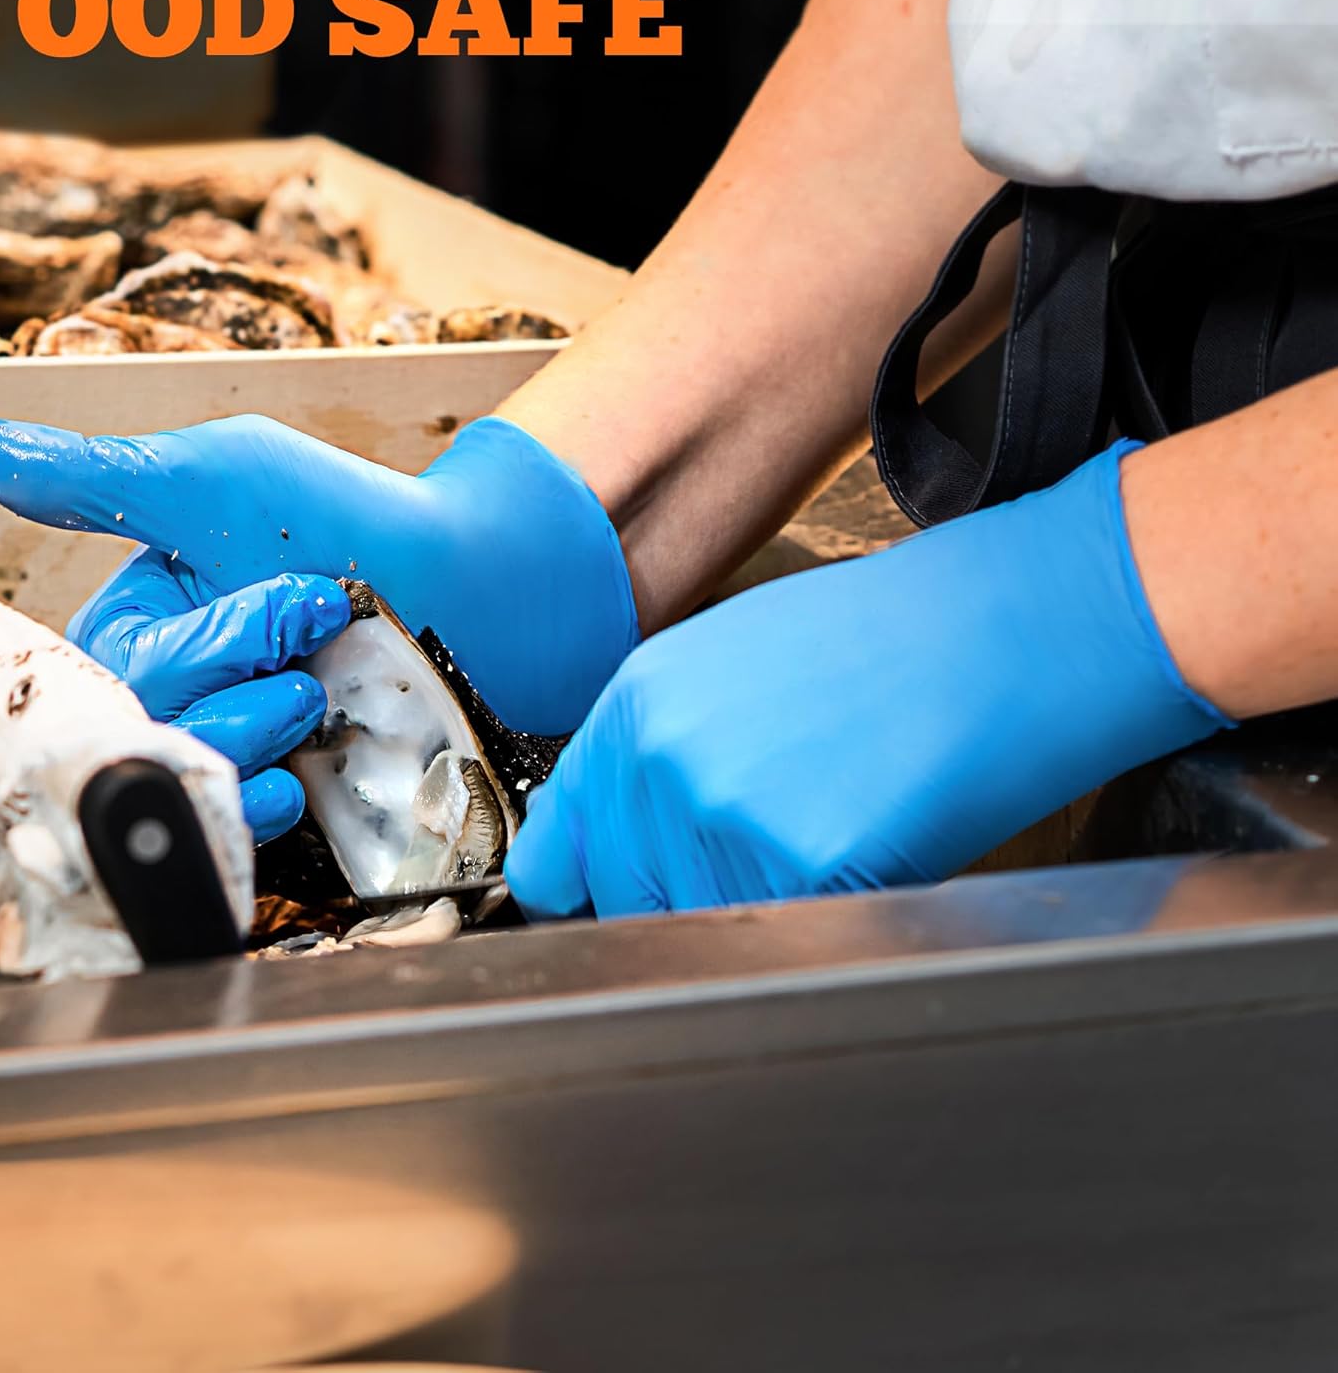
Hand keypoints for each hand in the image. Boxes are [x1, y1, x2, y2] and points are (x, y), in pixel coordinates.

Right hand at [0, 414, 639, 841]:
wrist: (477, 584)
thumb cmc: (351, 516)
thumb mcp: (216, 478)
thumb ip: (97, 479)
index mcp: (144, 620)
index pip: (112, 667)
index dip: (191, 647)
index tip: (285, 601)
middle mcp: (178, 689)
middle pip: (145, 728)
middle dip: (231, 683)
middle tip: (314, 640)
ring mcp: (234, 745)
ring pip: (186, 780)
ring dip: (251, 737)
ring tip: (321, 693)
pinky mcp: (286, 795)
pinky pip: (236, 828)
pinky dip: (257, 813)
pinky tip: (296, 787)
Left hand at [506, 442, 1232, 917]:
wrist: (1008, 629)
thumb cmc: (892, 642)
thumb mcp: (737, 666)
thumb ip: (663, 749)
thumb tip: (621, 837)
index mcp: (636, 702)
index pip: (556, 850)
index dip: (596, 883)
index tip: (622, 898)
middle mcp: (659, 756)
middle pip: (630, 902)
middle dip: (691, 898)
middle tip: (777, 848)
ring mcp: (721, 810)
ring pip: (704, 929)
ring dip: (763, 910)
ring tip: (834, 826)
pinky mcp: (797, 861)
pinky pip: (784, 935)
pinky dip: (826, 917)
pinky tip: (870, 843)